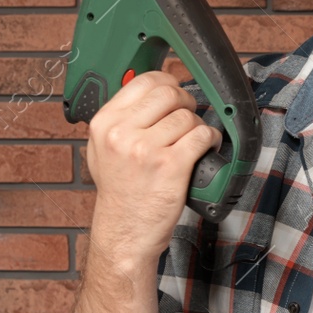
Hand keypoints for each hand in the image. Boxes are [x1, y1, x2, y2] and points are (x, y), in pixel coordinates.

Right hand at [85, 69, 222, 262]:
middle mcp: (122, 133)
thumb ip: (120, 119)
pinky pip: (201, 136)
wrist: (125, 232)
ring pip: (188, 116)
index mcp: (104, 123)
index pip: (143, 81)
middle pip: (169, 93)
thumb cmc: (119, 193)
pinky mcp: (171, 165)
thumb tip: (148, 92)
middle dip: (186, 102)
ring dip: (198, 126)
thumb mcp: (102, 150)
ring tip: (193, 140)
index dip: (167, 82)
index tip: (174, 92)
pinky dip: (211, 139)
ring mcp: (146, 149)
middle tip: (188, 116)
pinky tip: (205, 148)